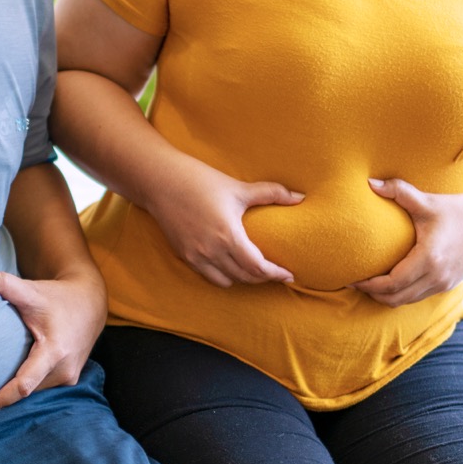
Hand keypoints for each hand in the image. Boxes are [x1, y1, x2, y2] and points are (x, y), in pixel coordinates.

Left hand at [0, 270, 106, 413]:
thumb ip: (2, 284)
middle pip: (26, 393)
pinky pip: (41, 389)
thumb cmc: (58, 297)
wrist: (90, 303)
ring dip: (12, 398)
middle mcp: (64, 369)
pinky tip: (5, 392)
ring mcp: (69, 377)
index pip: (23, 384)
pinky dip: (24, 390)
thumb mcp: (31, 290)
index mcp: (55, 351)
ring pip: (34, 393)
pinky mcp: (69, 379)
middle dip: (1, 401)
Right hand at [147, 155, 300, 286]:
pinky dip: (223, 275)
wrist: (162, 183)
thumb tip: (300, 198)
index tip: (289, 275)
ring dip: (243, 278)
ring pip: (227, 281)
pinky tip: (230, 265)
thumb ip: (272, 193)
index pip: (257, 267)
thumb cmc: (202, 182)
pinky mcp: (185, 256)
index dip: (276, 274)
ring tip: (253, 270)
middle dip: (263, 278)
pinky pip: (209, 276)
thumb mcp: (239, 188)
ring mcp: (196, 256)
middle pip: (245, 277)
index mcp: (228, 235)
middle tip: (276, 272)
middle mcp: (212, 251)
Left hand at [353, 178, 462, 306]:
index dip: (368, 285)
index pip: (391, 283)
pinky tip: (389, 282)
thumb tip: (369, 183)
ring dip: (385, 296)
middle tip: (355, 282)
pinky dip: (400, 294)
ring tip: (368, 283)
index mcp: (428, 259)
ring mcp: (443, 284)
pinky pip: (417, 297)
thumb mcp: (427, 201)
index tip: (352, 278)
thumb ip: (398, 191)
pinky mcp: (447, 286)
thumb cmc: (459, 210)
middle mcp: (436, 276)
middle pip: (394, 299)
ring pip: (405, 301)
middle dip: (372, 294)